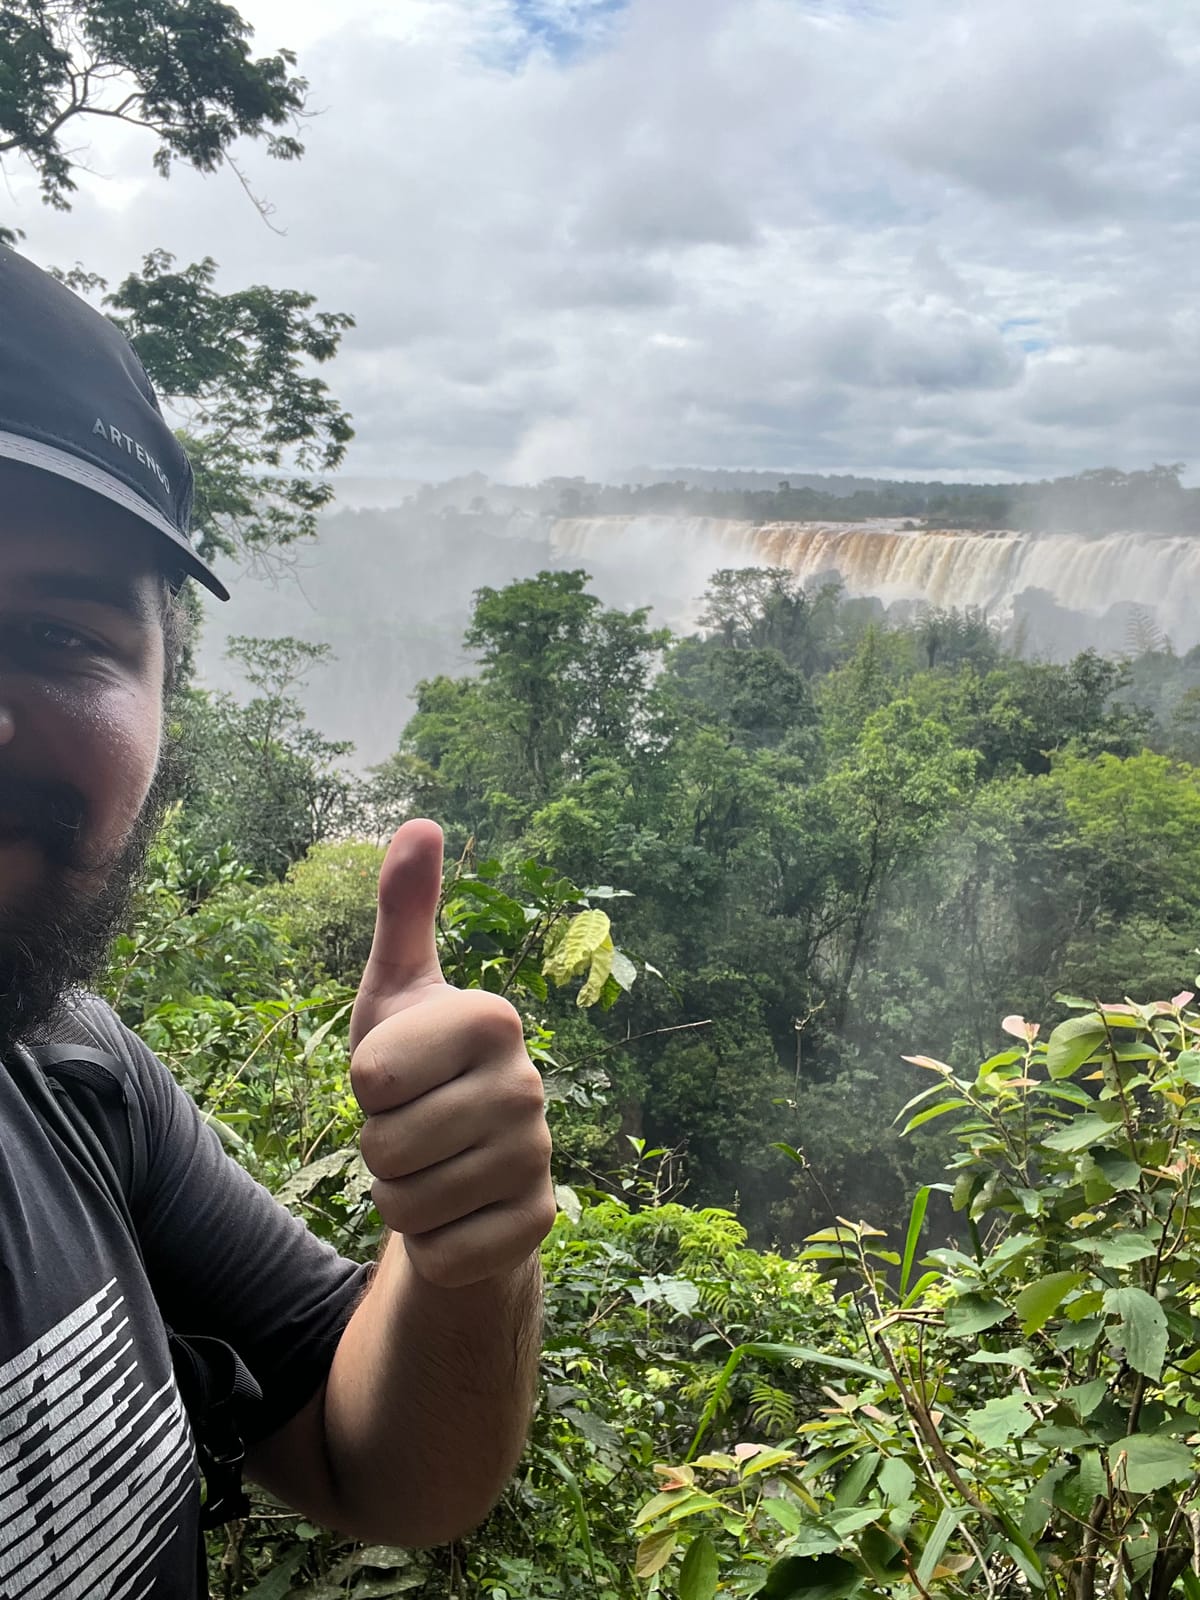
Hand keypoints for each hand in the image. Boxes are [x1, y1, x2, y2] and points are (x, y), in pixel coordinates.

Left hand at [349, 820, 554, 1289]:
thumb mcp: (396, 991)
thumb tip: (422, 823)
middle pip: (384, 1146)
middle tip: (412, 1127)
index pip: (373, 1075)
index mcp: (494, 1018)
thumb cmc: (417, 1068)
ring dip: (398, 1197)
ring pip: (404, 1206)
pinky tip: (455, 1212)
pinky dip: (428, 1243)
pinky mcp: (536, 1226)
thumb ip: (405, 909)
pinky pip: (439, 1253)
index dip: (366, 1083)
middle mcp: (529, 1084)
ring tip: (431, 1166)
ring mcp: (538, 1159)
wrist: (462, 1167)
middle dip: (377, 1147)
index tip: (396, 1073)